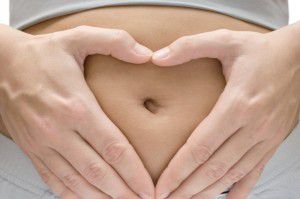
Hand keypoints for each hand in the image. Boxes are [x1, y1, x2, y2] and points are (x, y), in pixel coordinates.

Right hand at [0, 25, 153, 198]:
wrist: (2, 65)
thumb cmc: (42, 56)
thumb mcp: (79, 37)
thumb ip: (115, 41)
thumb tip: (145, 54)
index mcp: (75, 106)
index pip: (112, 147)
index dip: (133, 171)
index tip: (149, 185)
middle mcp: (58, 130)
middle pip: (97, 171)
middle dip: (123, 191)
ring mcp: (43, 144)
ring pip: (76, 182)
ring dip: (101, 198)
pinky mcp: (33, 150)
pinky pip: (54, 181)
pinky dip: (73, 196)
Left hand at [152, 24, 299, 198]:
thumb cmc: (260, 50)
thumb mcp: (225, 40)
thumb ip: (189, 46)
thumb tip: (156, 57)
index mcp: (237, 104)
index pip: (201, 146)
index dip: (178, 170)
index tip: (161, 185)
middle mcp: (252, 127)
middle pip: (214, 168)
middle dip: (187, 188)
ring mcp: (265, 138)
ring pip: (232, 174)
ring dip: (208, 192)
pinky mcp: (273, 141)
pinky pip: (255, 172)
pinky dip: (240, 189)